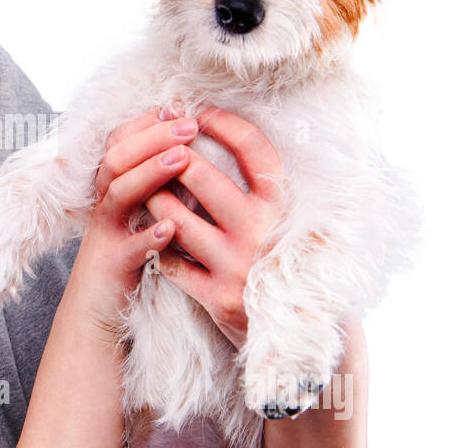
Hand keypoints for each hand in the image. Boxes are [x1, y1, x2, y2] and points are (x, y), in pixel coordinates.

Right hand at [62, 101, 199, 343]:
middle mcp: (104, 205)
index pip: (121, 141)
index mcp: (111, 189)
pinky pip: (128, 249)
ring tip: (183, 158)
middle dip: (154, 137)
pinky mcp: (111, 266)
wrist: (93, 311)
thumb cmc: (127, 258)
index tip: (181, 106)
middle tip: (191, 124)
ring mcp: (105, 234)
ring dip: (150, 172)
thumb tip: (187, 148)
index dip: (148, 121)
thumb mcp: (137, 215)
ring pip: (118, 193)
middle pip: (118, 157)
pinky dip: (148, 237)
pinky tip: (171, 228)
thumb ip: (153, 184)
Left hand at [143, 107, 286, 348]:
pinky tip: (156, 240)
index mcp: (284, 207)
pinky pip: (173, 264)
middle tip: (159, 150)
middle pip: (203, 177)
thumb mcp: (289, 221)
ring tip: (146, 192)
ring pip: (177, 220)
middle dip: (174, 159)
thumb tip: (231, 136)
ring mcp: (238, 266)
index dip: (224, 123)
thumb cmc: (287, 265)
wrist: (303, 336)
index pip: (254, 149)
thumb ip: (265, 190)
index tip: (199, 111)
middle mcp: (262, 232)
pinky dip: (160, 248)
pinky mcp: (218, 298)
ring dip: (155, 201)